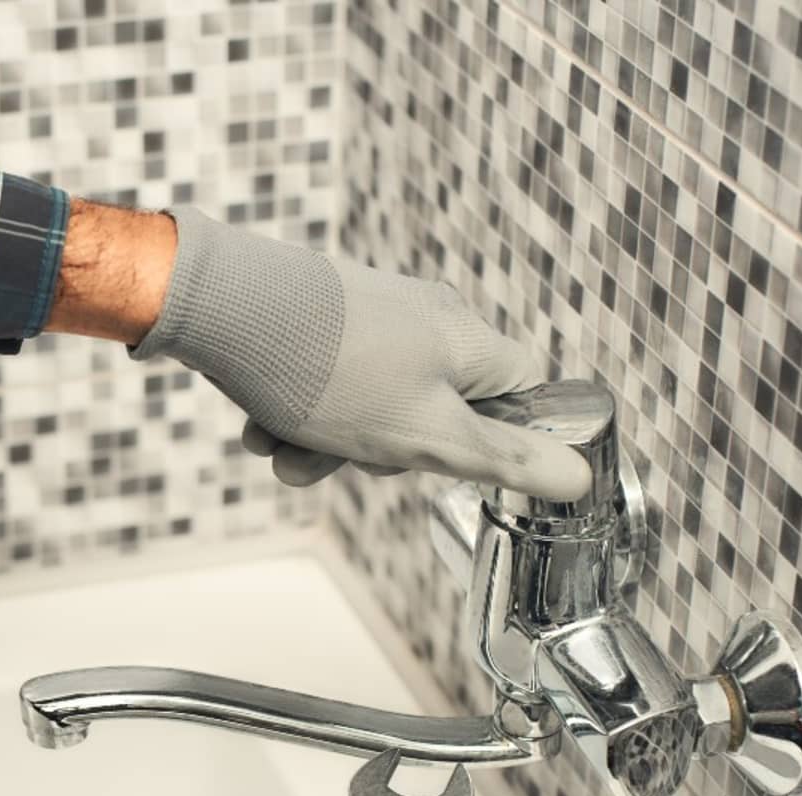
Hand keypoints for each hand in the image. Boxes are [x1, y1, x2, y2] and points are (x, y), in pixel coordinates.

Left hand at [129, 206, 590, 497]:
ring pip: (367, 411)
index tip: (459, 462)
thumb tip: (578, 476)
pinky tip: (261, 427)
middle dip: (384, 453)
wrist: (224, 312)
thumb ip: (503, 460)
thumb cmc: (333, 374)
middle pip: (434, 415)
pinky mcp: (319, 326)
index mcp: (467, 341)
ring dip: (324, 447)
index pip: (523, 395)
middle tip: (354, 452)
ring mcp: (368, 322)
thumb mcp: (428, 435)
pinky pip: (325, 391)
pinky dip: (294, 419)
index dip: (500, 441)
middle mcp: (424, 322)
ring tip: (285, 448)